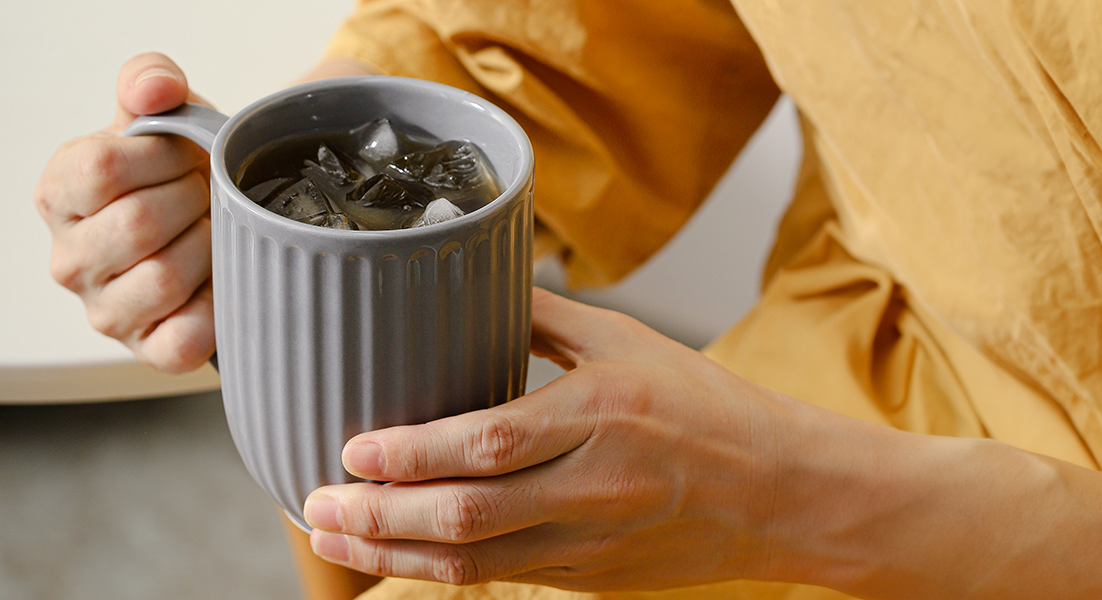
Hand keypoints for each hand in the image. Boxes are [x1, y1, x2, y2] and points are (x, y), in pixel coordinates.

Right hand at [34, 52, 213, 372]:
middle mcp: (68, 260)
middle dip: (192, 198)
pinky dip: (215, 306)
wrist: (214, 221)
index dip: (159, 154)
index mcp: (58, 194)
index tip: (182, 153)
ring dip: (208, 246)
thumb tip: (154, 92)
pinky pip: (184, 337)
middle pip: (138, 224)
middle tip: (205, 193)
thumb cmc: (177, 170)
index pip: (101, 169)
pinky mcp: (146, 351)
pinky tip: (216, 279)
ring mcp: (104, 312)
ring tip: (211, 231)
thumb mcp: (163, 112)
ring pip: (164, 277)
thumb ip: (149, 82)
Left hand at [301, 287, 795, 590]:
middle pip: (470, 514)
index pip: (490, 443)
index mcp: (602, 414)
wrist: (785, 493)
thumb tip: (467, 279)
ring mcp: (592, 541)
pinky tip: (392, 554)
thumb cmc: (707, 407)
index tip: (353, 446)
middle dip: (381, 514)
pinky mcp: (590, 576)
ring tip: (332, 535)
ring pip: (476, 561)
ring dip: (393, 553)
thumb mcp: (630, 341)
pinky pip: (500, 579)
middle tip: (317, 500)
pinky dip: (438, 570)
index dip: (413, 454)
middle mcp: (594, 484)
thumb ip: (545, 317)